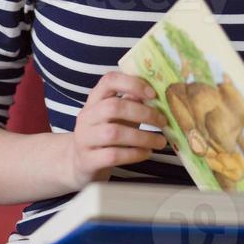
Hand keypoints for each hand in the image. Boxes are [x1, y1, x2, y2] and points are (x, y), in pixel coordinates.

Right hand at [65, 71, 167, 190]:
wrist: (80, 163)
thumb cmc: (104, 135)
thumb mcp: (116, 116)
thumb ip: (130, 102)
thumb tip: (154, 93)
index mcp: (94, 99)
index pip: (109, 81)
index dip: (132, 83)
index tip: (152, 93)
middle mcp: (87, 116)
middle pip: (113, 107)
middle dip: (143, 113)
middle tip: (162, 121)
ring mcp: (84, 138)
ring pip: (114, 133)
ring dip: (142, 137)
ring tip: (160, 141)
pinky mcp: (88, 160)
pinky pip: (113, 155)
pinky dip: (134, 154)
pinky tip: (146, 153)